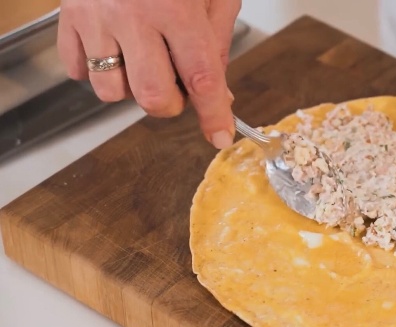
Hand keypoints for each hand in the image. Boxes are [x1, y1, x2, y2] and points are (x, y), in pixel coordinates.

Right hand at [58, 0, 241, 147]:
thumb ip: (217, 40)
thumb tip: (218, 93)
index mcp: (175, 8)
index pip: (201, 77)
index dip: (213, 114)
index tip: (220, 136)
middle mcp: (131, 15)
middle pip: (150, 96)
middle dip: (170, 103)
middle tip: (176, 84)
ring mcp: (93, 17)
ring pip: (108, 92)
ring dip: (130, 87)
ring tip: (141, 60)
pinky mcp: (66, 15)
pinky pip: (75, 70)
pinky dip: (95, 69)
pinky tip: (112, 47)